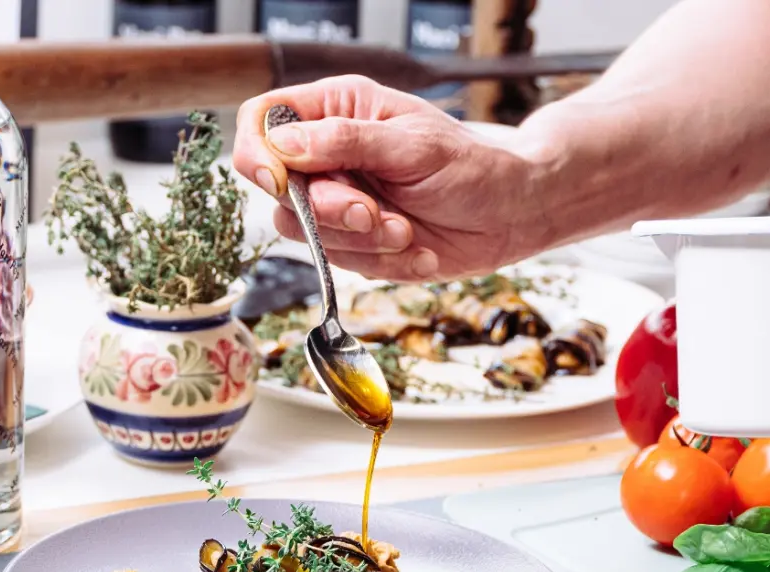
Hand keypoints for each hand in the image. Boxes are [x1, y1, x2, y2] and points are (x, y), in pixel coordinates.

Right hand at [232, 75, 558, 281]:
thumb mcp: (411, 145)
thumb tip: (284, 145)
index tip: (282, 181)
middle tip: (371, 211)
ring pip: (305, 233)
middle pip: (278, 190)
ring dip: (360, 238)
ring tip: (406, 229)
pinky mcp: (353, 243)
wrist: (511, 216)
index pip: (262, 122)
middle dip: (327, 210)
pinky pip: (339, 263)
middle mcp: (328, 156)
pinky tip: (416, 247)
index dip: (258, 153)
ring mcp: (337, 203)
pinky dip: (381, 262)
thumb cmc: (471, 168)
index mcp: (336, 111)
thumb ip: (345, 142)